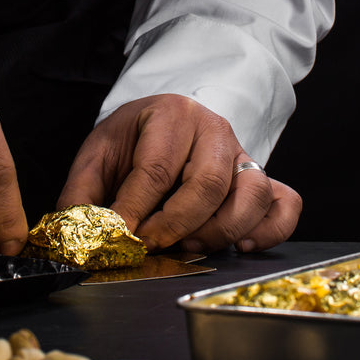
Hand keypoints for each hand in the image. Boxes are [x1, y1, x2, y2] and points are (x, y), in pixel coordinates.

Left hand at [58, 94, 301, 252]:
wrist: (162, 122)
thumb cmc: (131, 141)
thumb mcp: (98, 155)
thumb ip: (82, 193)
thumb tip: (75, 234)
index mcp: (170, 114)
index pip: (156, 168)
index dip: (136, 209)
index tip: (120, 237)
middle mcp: (213, 129)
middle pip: (207, 183)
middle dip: (175, 224)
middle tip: (151, 244)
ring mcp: (243, 153)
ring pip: (251, 194)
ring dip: (219, 230)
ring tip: (188, 245)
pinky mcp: (261, 177)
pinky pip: (284, 203)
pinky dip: (268, 230)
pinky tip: (239, 246)